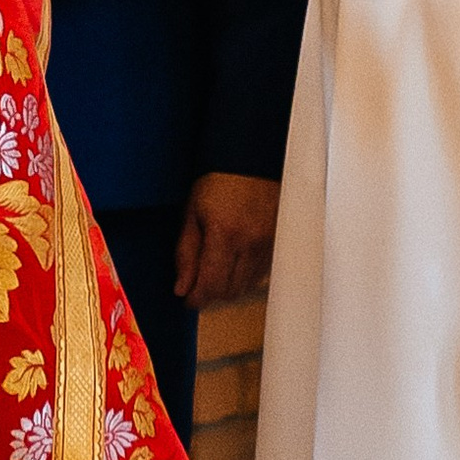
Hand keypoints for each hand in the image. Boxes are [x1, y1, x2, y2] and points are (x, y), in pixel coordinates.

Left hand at [175, 172, 277, 308]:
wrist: (251, 161)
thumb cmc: (218, 182)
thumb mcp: (191, 213)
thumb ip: (185, 254)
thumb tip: (181, 288)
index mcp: (225, 233)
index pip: (211, 286)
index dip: (196, 299)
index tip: (186, 299)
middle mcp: (250, 242)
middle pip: (229, 291)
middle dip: (210, 294)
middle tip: (196, 285)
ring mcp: (268, 244)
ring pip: (245, 287)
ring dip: (227, 287)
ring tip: (213, 272)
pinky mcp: (277, 244)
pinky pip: (259, 275)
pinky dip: (243, 277)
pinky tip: (232, 263)